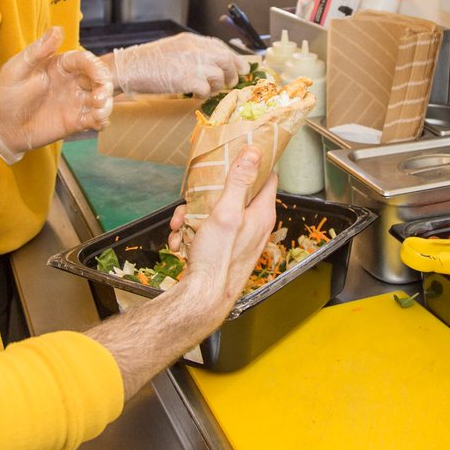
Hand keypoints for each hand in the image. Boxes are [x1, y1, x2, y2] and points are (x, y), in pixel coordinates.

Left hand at [0, 27, 113, 163]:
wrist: (0, 127)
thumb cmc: (5, 95)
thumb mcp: (17, 70)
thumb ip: (37, 51)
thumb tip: (58, 29)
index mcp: (60, 66)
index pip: (85, 60)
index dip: (95, 66)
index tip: (99, 76)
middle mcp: (71, 82)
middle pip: (99, 78)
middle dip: (105, 86)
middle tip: (98, 98)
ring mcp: (74, 101)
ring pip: (102, 98)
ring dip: (106, 104)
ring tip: (98, 113)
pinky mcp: (75, 121)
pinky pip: (95, 119)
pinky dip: (102, 120)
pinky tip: (97, 123)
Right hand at [112, 32, 247, 96]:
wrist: (129, 68)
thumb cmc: (147, 62)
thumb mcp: (172, 49)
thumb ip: (192, 52)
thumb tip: (211, 64)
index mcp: (190, 40)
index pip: (219, 46)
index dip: (234, 58)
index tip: (241, 67)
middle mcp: (194, 49)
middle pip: (225, 59)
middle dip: (232, 73)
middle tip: (231, 83)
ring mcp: (192, 63)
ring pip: (219, 76)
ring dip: (217, 86)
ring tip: (209, 90)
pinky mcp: (187, 79)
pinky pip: (207, 89)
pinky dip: (204, 94)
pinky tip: (197, 95)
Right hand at [169, 146, 276, 314]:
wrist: (204, 298)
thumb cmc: (219, 259)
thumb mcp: (227, 212)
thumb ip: (239, 181)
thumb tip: (254, 152)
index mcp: (261, 213)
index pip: (267, 177)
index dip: (254, 162)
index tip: (238, 151)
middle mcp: (254, 224)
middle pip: (235, 193)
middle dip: (208, 194)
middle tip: (192, 201)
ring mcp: (239, 237)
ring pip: (216, 212)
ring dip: (194, 215)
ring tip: (182, 225)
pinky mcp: (225, 248)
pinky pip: (208, 230)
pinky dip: (192, 232)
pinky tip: (182, 240)